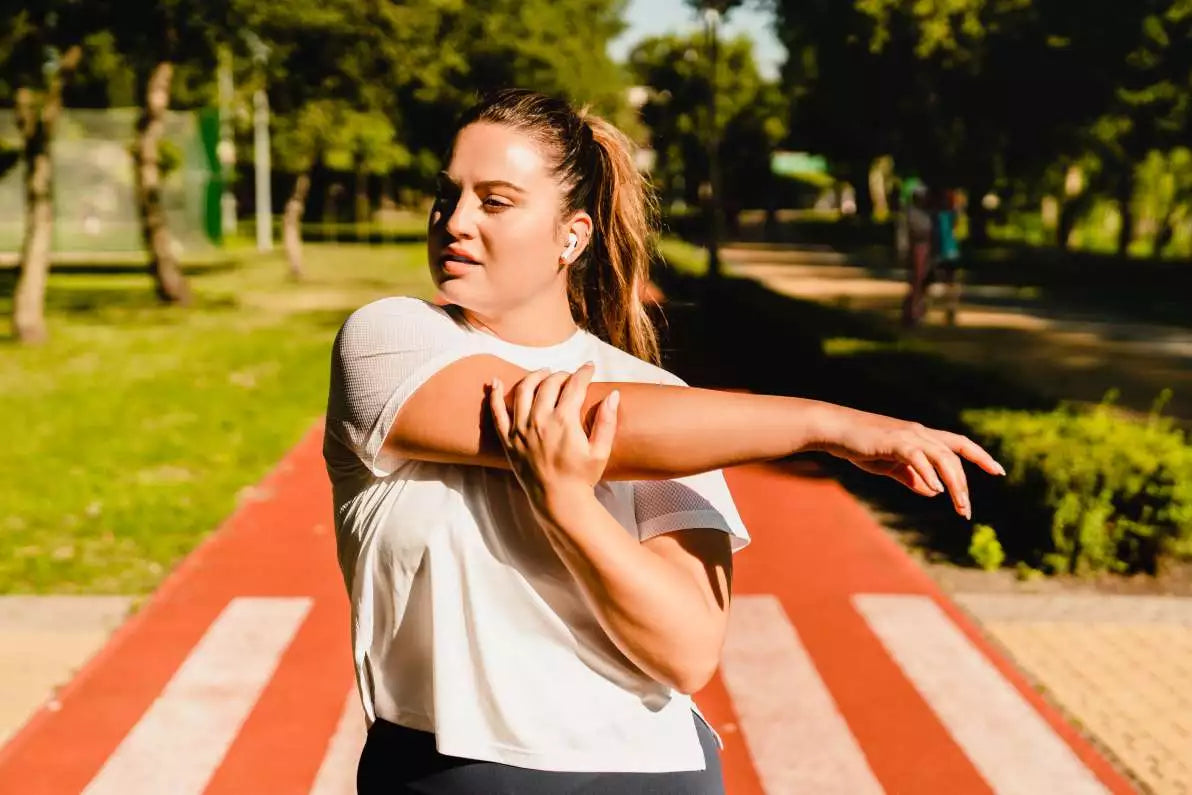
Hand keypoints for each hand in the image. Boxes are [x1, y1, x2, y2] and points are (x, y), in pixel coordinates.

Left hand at [488, 363, 618, 510]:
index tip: (589, 368)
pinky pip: (497, 413)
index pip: (574, 386)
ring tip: (544, 373)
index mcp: (564, 421)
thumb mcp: (601, 451)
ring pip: (523, 391)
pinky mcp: (508, 441)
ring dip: (534, 377)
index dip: (583, 373)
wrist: (558, 501)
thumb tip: (613, 394)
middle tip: (569, 376)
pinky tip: (494, 381)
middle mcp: (540, 421)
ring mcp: (521, 430)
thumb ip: (607, 421)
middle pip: (549, 384)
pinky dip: (494, 395)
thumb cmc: (582, 477)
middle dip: (561, 375)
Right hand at [813, 406, 1004, 518]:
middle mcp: (920, 433)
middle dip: (964, 484)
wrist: (835, 430)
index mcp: (922, 437)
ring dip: (954, 483)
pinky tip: (934, 489)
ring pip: (942, 457)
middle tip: (966, 511)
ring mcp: (908, 435)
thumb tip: (933, 491)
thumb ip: (912, 477)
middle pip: (954, 456)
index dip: (980, 456)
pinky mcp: (894, 441)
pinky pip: (918, 457)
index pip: (959, 444)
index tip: (999, 471)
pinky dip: (929, 473)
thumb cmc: (861, 446)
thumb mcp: (890, 466)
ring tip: (959, 505)